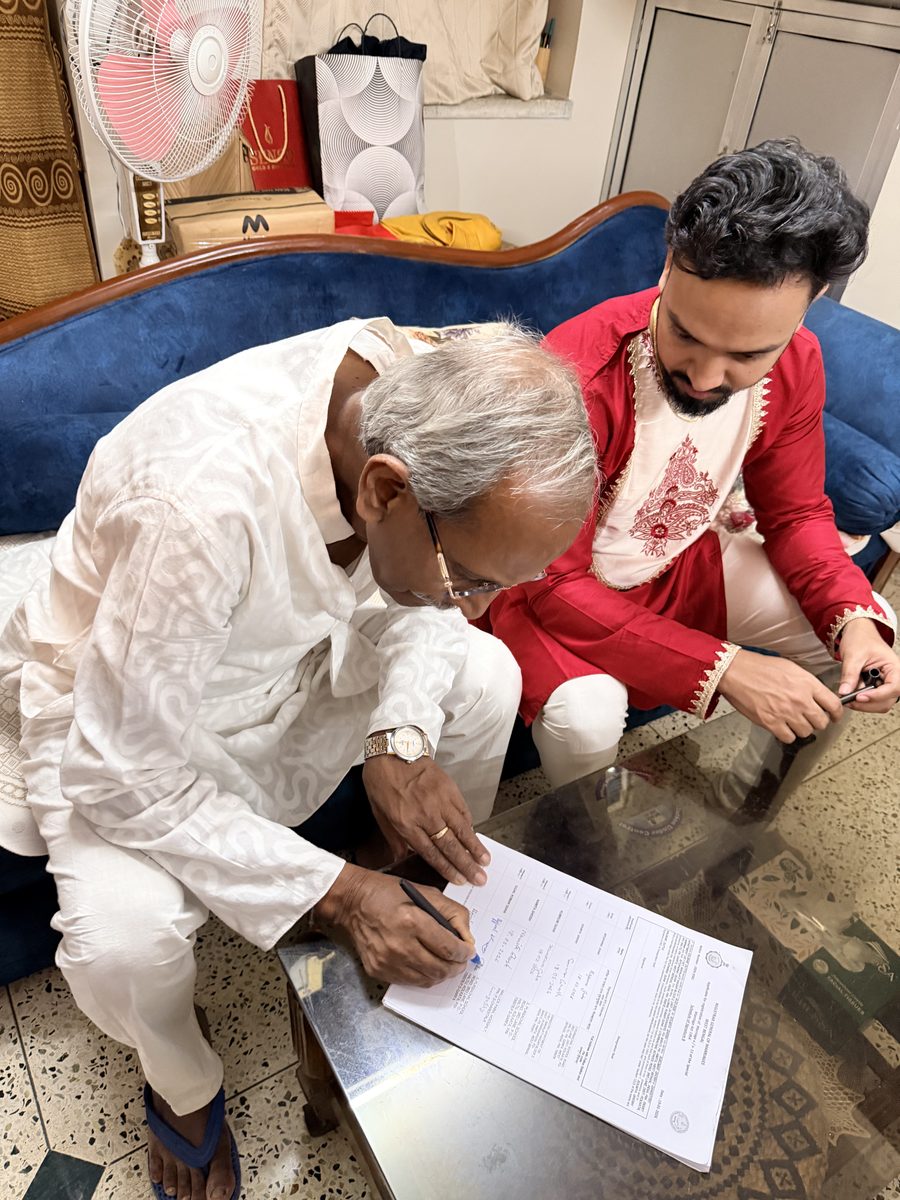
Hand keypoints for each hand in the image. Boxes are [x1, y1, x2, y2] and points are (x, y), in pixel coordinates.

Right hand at [314, 863, 473, 984]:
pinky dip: (423, 976)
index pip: (449, 948)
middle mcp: (399, 945)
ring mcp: (387, 961)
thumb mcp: (428, 893)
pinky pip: (410, 982)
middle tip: (461, 960)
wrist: (354, 902)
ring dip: (442, 974)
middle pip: (440, 969)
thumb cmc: (391, 893)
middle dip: (457, 966)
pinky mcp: (378, 970)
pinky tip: (426, 964)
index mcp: (412, 921)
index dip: (465, 953)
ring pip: (427, 980)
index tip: (469, 951)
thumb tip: (467, 940)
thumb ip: (454, 915)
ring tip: (446, 963)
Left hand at [363, 754, 490, 886]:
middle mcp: (426, 814)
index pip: (431, 852)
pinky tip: (475, 836)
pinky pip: (463, 810)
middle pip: (450, 845)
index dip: (447, 868)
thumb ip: (393, 838)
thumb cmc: (382, 780)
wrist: (393, 749)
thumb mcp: (378, 813)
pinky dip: (470, 825)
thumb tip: (402, 858)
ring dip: (475, 847)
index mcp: (406, 823)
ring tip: (485, 861)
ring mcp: (440, 800)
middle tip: (480, 878)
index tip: (458, 879)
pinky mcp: (449, 788)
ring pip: (462, 829)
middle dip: (466, 864)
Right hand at [718, 649, 842, 741]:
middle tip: (810, 719)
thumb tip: (818, 697)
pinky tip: (781, 726)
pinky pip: (789, 737)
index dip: (837, 714)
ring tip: (792, 720)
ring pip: (806, 732)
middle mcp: (800, 699)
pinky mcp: (771, 722)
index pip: (834, 705)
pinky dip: (786, 734)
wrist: (735, 671)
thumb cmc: (759, 667)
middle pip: (822, 722)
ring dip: (801, 728)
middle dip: (818, 722)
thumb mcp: (791, 668)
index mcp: (807, 684)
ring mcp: (786, 712)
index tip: (835, 716)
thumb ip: (807, 684)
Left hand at [836, 619, 899, 712]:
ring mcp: (885, 683)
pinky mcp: (877, 686)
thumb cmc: (861, 638)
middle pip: (887, 700)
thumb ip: (850, 675)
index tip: (860, 697)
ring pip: (880, 703)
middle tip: (849, 700)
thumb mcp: (853, 655)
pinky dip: (862, 701)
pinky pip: (873, 700)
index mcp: (894, 667)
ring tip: (848, 697)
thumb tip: (845, 692)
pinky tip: (851, 694)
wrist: (857, 632)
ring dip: (864, 704)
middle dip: (868, 703)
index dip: (877, 695)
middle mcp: (893, 677)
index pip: (893, 687)